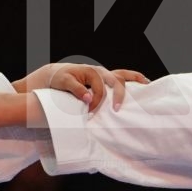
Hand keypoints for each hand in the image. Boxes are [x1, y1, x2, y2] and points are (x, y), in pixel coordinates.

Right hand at [13, 62, 149, 112]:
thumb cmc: (69, 94)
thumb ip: (101, 103)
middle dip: (118, 92)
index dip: (135, 77)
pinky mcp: (65, 77)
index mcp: (100, 76)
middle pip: (113, 78)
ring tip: (93, 111)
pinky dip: (82, 92)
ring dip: (98, 97)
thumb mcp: (88, 98)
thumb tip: (116, 118)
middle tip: (117, 109)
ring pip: (97, 80)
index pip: (122, 74)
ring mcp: (79, 72)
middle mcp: (93, 72)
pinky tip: (85, 100)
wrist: (44, 83)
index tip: (147, 84)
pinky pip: (75, 84)